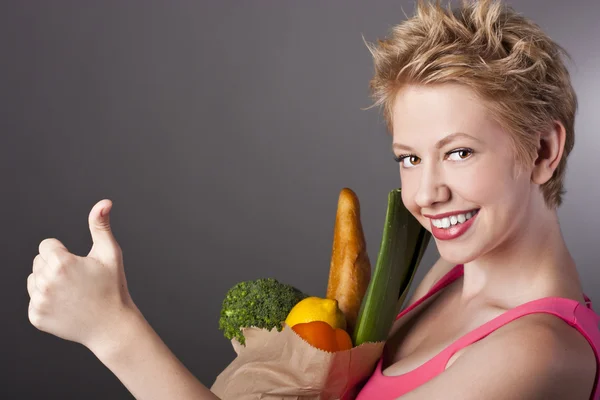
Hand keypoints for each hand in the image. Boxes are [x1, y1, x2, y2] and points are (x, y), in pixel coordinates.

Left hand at [27, 199, 136, 349]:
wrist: (111, 326)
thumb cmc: (113, 287)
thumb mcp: (110, 253)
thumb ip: (101, 226)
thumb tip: (104, 202)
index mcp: (61, 263)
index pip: (47, 245)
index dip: (65, 253)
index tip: (80, 266)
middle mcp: (45, 282)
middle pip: (39, 261)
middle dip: (55, 266)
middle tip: (78, 280)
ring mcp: (38, 302)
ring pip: (34, 279)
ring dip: (48, 282)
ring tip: (72, 293)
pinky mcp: (35, 317)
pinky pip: (34, 300)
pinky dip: (47, 302)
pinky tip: (66, 307)